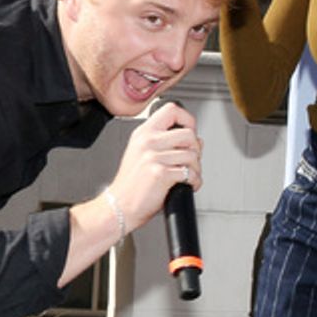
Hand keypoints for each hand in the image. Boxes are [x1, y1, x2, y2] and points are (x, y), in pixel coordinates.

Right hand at [105, 101, 203, 231]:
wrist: (119, 206)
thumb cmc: (131, 185)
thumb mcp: (142, 155)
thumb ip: (167, 143)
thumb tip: (196, 140)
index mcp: (143, 133)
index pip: (172, 110)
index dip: (188, 120)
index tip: (190, 132)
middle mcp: (148, 142)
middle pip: (188, 133)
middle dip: (196, 150)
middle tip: (191, 161)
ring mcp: (153, 157)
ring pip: (192, 155)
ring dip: (196, 169)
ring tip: (188, 176)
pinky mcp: (160, 174)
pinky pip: (189, 173)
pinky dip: (194, 182)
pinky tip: (187, 185)